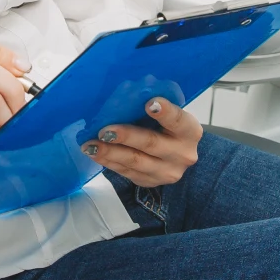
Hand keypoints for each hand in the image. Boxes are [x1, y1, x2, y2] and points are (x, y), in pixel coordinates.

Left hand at [81, 98, 201, 187]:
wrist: (177, 156)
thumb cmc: (168, 128)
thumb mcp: (170, 116)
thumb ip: (153, 109)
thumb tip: (122, 97)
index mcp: (189, 131)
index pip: (178, 120)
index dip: (164, 112)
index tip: (149, 103)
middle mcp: (182, 154)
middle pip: (151, 144)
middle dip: (125, 136)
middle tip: (104, 131)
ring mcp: (167, 172)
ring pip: (135, 162)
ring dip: (110, 153)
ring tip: (90, 145)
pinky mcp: (150, 182)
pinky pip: (126, 172)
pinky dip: (109, 162)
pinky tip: (95, 154)